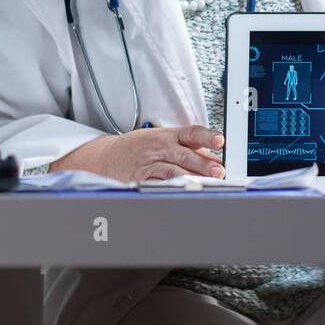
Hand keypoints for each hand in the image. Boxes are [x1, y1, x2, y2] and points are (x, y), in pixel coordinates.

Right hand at [52, 125, 225, 183]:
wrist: (104, 157)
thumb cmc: (138, 148)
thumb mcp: (161, 138)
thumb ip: (185, 147)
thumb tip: (211, 156)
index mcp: (167, 135)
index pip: (191, 133)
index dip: (207, 136)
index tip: (219, 141)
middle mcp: (160, 148)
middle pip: (185, 154)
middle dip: (204, 164)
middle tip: (219, 171)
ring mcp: (150, 165)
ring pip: (174, 171)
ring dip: (193, 178)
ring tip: (209, 183)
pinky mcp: (142, 180)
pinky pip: (159, 184)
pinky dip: (172, 188)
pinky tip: (184, 192)